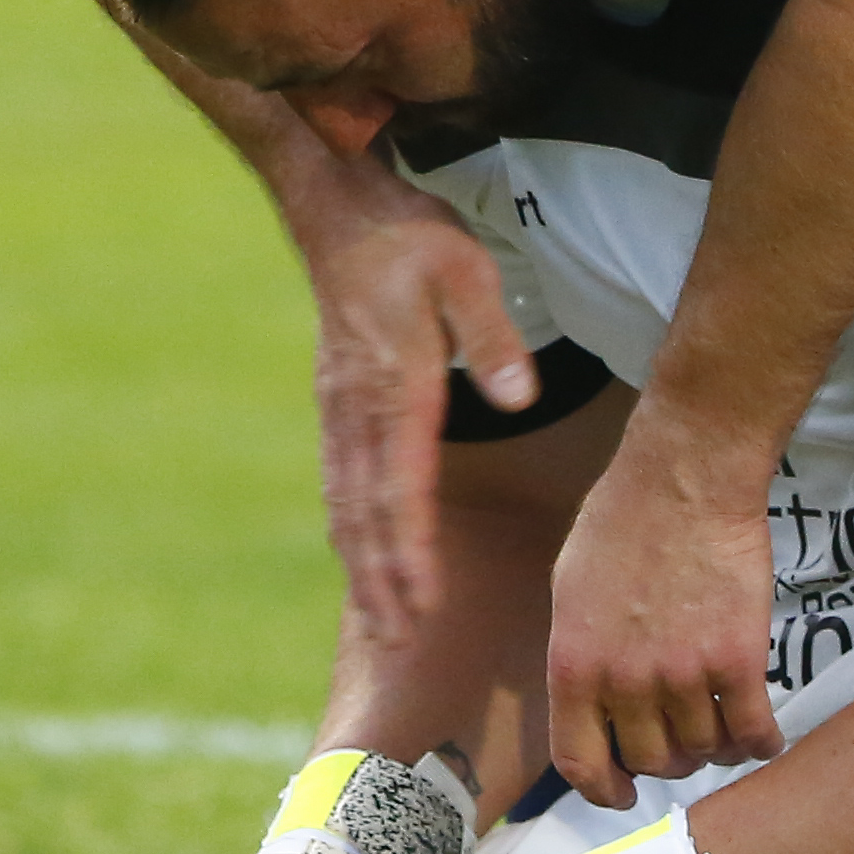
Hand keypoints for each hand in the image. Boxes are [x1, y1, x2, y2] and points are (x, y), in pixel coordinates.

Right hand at [295, 186, 534, 648]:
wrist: (339, 208)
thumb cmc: (410, 237)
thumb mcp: (465, 269)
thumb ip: (490, 337)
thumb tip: (517, 398)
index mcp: (392, 386)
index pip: (400, 488)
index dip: (411, 552)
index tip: (422, 604)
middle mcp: (357, 410)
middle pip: (367, 514)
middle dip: (383, 584)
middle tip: (398, 645)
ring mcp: (340, 410)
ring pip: (348, 505)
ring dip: (363, 569)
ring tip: (380, 624)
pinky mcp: (337, 404)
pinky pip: (341, 482)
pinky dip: (349, 531)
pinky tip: (357, 558)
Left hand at [541, 413, 785, 805]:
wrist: (686, 479)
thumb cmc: (622, 522)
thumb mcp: (569, 592)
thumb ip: (580, 655)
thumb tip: (590, 705)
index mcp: (573, 665)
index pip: (579, 762)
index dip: (601, 792)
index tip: (621, 796)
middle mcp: (625, 681)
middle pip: (650, 762)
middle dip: (664, 760)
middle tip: (678, 738)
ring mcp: (684, 675)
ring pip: (702, 752)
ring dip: (712, 749)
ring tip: (718, 726)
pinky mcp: (739, 661)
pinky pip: (751, 733)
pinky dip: (758, 745)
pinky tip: (762, 735)